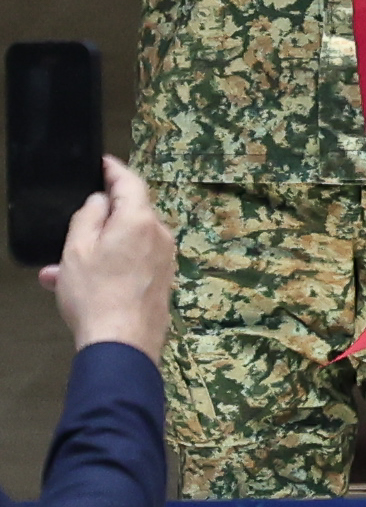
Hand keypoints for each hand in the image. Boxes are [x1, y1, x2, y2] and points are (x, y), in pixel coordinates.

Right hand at [42, 158, 171, 356]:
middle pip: (129, 214)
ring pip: (126, 243)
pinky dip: (109, 266)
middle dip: (98, 221)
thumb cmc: (96, 295)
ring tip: (60, 271)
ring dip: (97, 251)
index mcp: (140, 220)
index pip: (130, 182)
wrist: (122, 343)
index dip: (114, 170)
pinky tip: (82, 286)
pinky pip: (132, 263)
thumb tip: (100, 200)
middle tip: (72, 229)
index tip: (103, 163)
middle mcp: (159, 235)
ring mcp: (164, 259)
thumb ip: (88, 217)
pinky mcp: (162, 280)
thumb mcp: (77, 250)